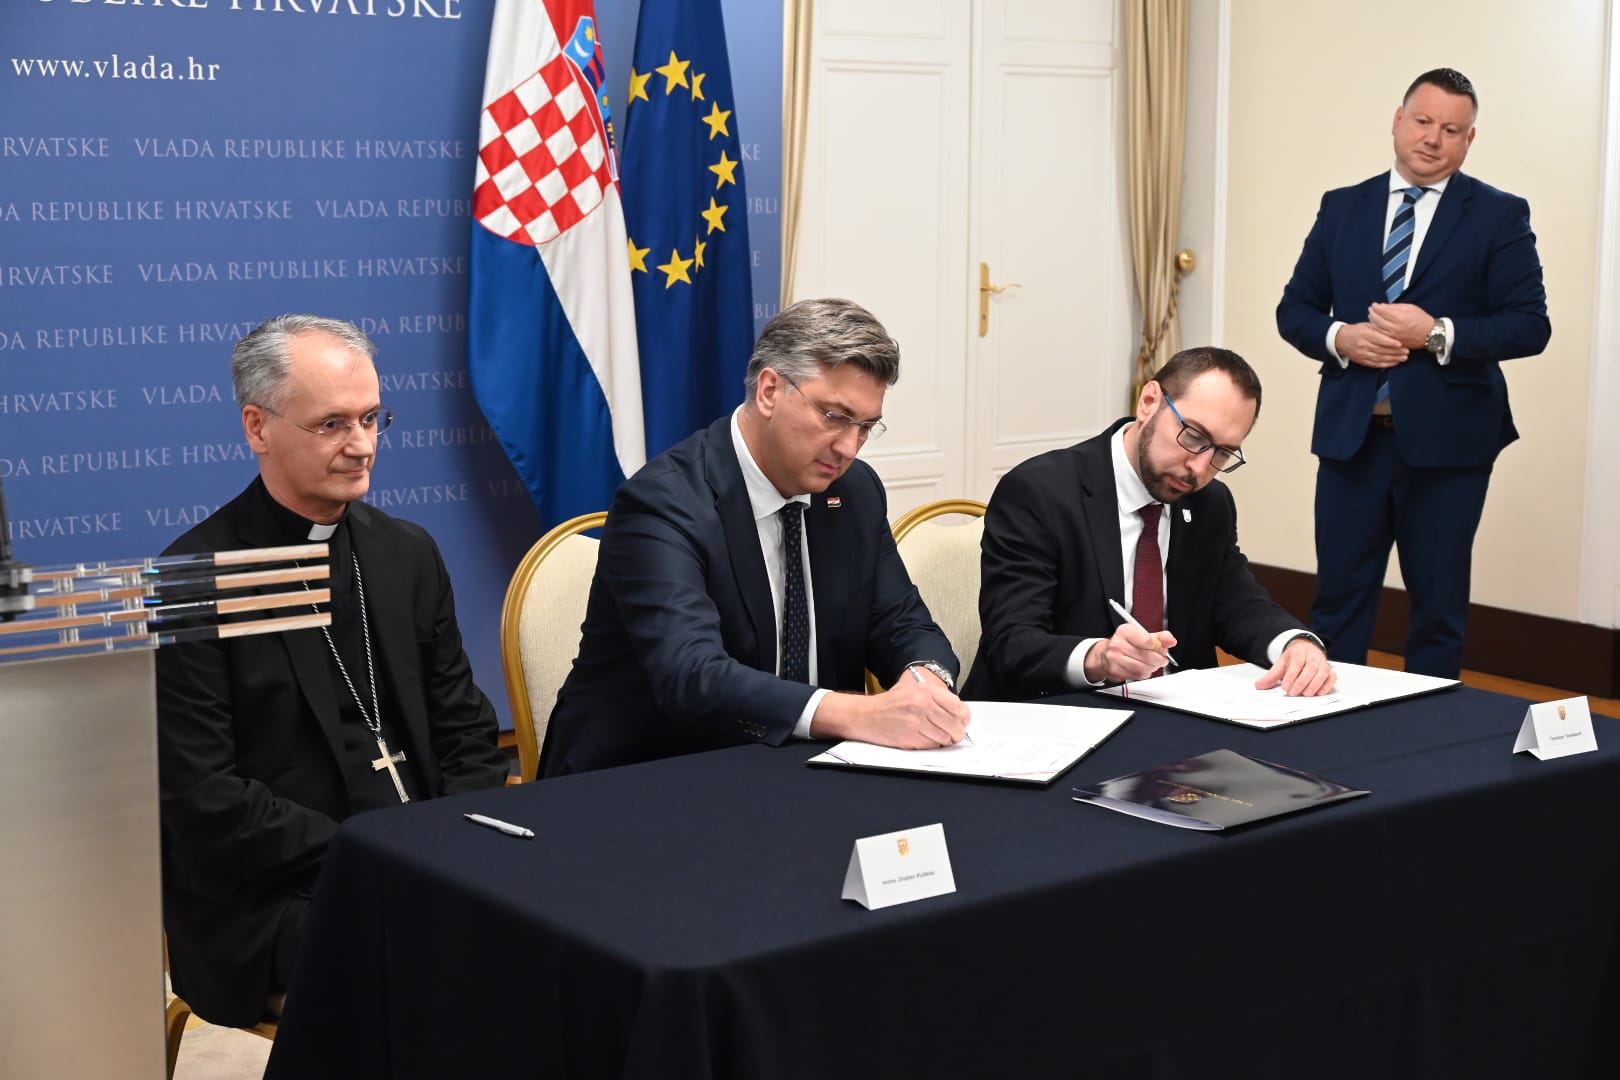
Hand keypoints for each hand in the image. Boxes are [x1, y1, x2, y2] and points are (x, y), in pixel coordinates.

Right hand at [811, 668, 970, 747]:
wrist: (864, 715)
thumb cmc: (889, 704)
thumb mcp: (913, 690)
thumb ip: (937, 699)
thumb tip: (962, 715)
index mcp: (924, 690)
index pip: (957, 706)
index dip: (963, 717)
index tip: (962, 721)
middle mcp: (921, 704)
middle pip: (954, 725)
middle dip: (956, 732)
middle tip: (953, 733)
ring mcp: (915, 722)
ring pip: (944, 738)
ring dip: (943, 740)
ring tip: (934, 735)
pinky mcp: (909, 738)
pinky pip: (931, 746)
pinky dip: (931, 745)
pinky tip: (923, 738)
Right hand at [1085, 623, 1177, 683]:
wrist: (1105, 654)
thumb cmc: (1125, 643)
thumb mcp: (1142, 635)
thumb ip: (1159, 637)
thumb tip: (1171, 640)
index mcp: (1125, 631)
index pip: (1148, 641)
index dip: (1159, 647)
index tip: (1162, 649)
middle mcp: (1117, 644)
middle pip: (1147, 656)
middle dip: (1159, 659)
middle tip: (1161, 659)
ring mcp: (1114, 658)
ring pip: (1143, 668)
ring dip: (1152, 667)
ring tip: (1153, 664)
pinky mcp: (1115, 671)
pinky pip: (1138, 676)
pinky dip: (1145, 673)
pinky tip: (1143, 668)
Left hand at [1254, 637, 1336, 696]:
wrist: (1306, 648)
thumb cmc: (1294, 659)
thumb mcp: (1281, 664)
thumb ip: (1271, 676)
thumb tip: (1259, 685)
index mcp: (1299, 652)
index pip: (1297, 663)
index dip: (1291, 675)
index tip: (1285, 686)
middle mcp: (1313, 656)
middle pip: (1310, 668)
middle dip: (1301, 681)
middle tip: (1293, 693)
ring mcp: (1323, 663)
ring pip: (1322, 672)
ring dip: (1315, 684)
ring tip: (1306, 694)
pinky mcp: (1330, 671)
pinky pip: (1332, 677)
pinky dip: (1327, 685)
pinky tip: (1319, 693)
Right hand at [1333, 321, 1408, 368]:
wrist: (1340, 340)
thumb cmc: (1356, 331)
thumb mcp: (1366, 325)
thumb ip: (1379, 327)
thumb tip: (1393, 327)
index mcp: (1365, 334)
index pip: (1379, 339)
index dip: (1390, 342)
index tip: (1400, 343)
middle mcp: (1363, 345)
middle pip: (1381, 350)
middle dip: (1395, 352)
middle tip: (1406, 351)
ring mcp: (1362, 354)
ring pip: (1380, 358)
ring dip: (1393, 359)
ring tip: (1404, 357)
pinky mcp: (1362, 361)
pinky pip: (1376, 364)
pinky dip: (1386, 364)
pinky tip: (1395, 363)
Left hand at [1367, 303, 1433, 349]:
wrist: (1430, 334)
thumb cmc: (1421, 319)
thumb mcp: (1410, 308)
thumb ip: (1395, 307)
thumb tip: (1382, 306)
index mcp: (1400, 317)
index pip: (1382, 311)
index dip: (1376, 307)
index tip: (1374, 304)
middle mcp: (1395, 328)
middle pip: (1377, 320)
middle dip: (1372, 313)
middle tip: (1371, 309)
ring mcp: (1393, 336)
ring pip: (1377, 328)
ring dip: (1372, 321)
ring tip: (1371, 316)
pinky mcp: (1393, 342)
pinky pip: (1380, 336)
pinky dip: (1376, 330)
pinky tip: (1375, 325)